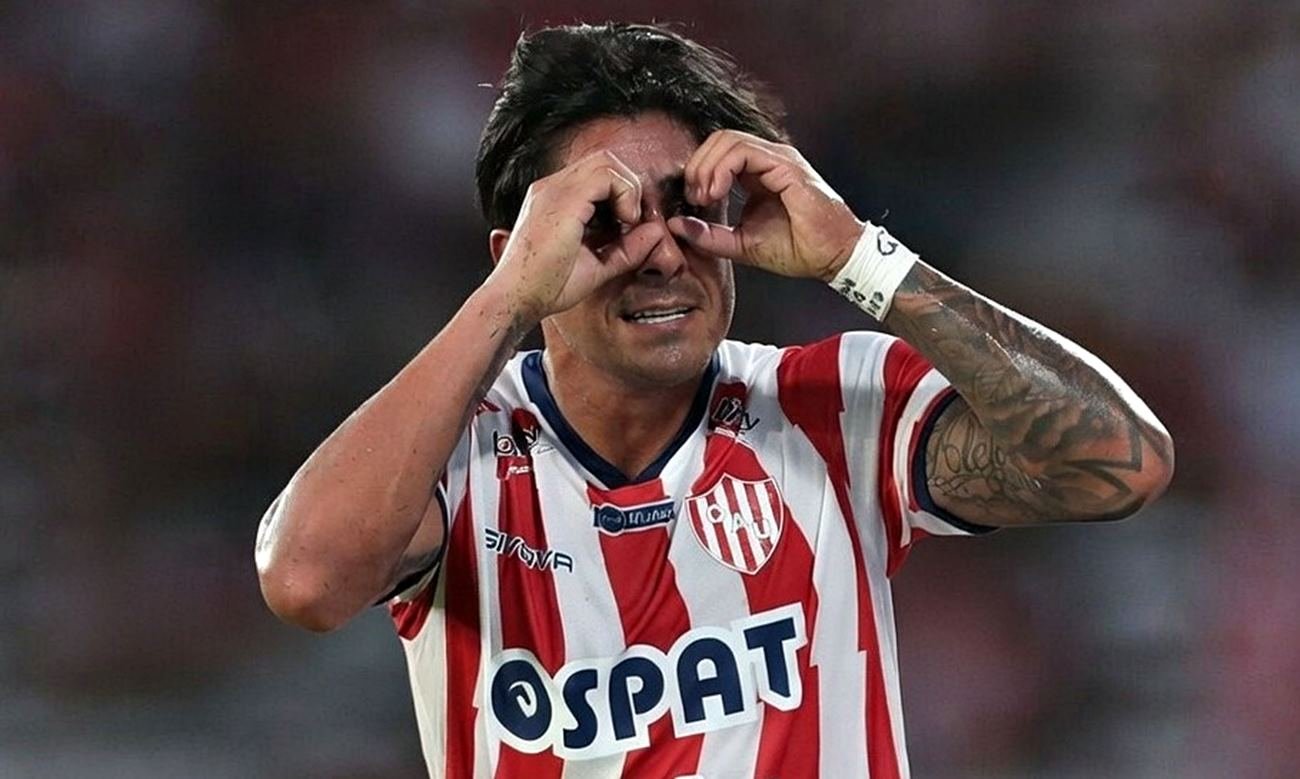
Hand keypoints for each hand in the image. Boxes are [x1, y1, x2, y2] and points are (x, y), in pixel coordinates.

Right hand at [489, 150, 667, 322]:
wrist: (516, 299)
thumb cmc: (547, 287)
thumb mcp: (598, 265)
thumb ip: (627, 248)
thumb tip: (655, 231)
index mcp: (554, 198)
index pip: (598, 175)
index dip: (622, 194)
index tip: (628, 226)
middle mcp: (551, 187)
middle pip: (604, 160)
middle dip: (628, 186)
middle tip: (631, 221)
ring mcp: (554, 189)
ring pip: (607, 161)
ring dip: (628, 189)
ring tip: (627, 221)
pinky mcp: (562, 199)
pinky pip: (606, 175)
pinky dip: (625, 193)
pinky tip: (624, 221)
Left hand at [668, 131, 863, 281]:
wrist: (833, 257)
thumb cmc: (797, 249)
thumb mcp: (741, 244)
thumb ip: (709, 234)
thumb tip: (675, 223)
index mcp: (759, 173)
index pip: (719, 151)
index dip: (697, 170)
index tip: (692, 201)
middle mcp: (769, 159)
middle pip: (719, 139)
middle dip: (697, 165)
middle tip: (694, 197)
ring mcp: (779, 159)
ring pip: (728, 140)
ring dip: (706, 166)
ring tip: (704, 195)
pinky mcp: (786, 166)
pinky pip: (744, 152)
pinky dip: (722, 169)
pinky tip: (717, 191)